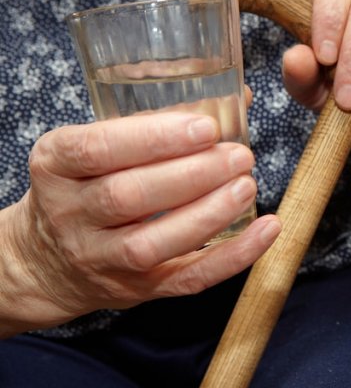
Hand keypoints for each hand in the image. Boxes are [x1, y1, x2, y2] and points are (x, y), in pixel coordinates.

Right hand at [0, 112, 280, 335]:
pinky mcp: (136, 290)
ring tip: (247, 186)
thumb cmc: (89, 184)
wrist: (48, 261)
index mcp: (55, 165)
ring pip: (151, 243)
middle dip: (191, 175)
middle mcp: (69, 214)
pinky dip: (233, 256)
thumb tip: (239, 97)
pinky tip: (267, 230)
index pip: (96, 149)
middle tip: (239, 156)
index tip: (204, 127)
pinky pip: (187, 279)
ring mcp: (100, 258)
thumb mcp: (97, 146)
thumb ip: (159, 121)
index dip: (153, 138)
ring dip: (208, 214)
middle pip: (128, 196)